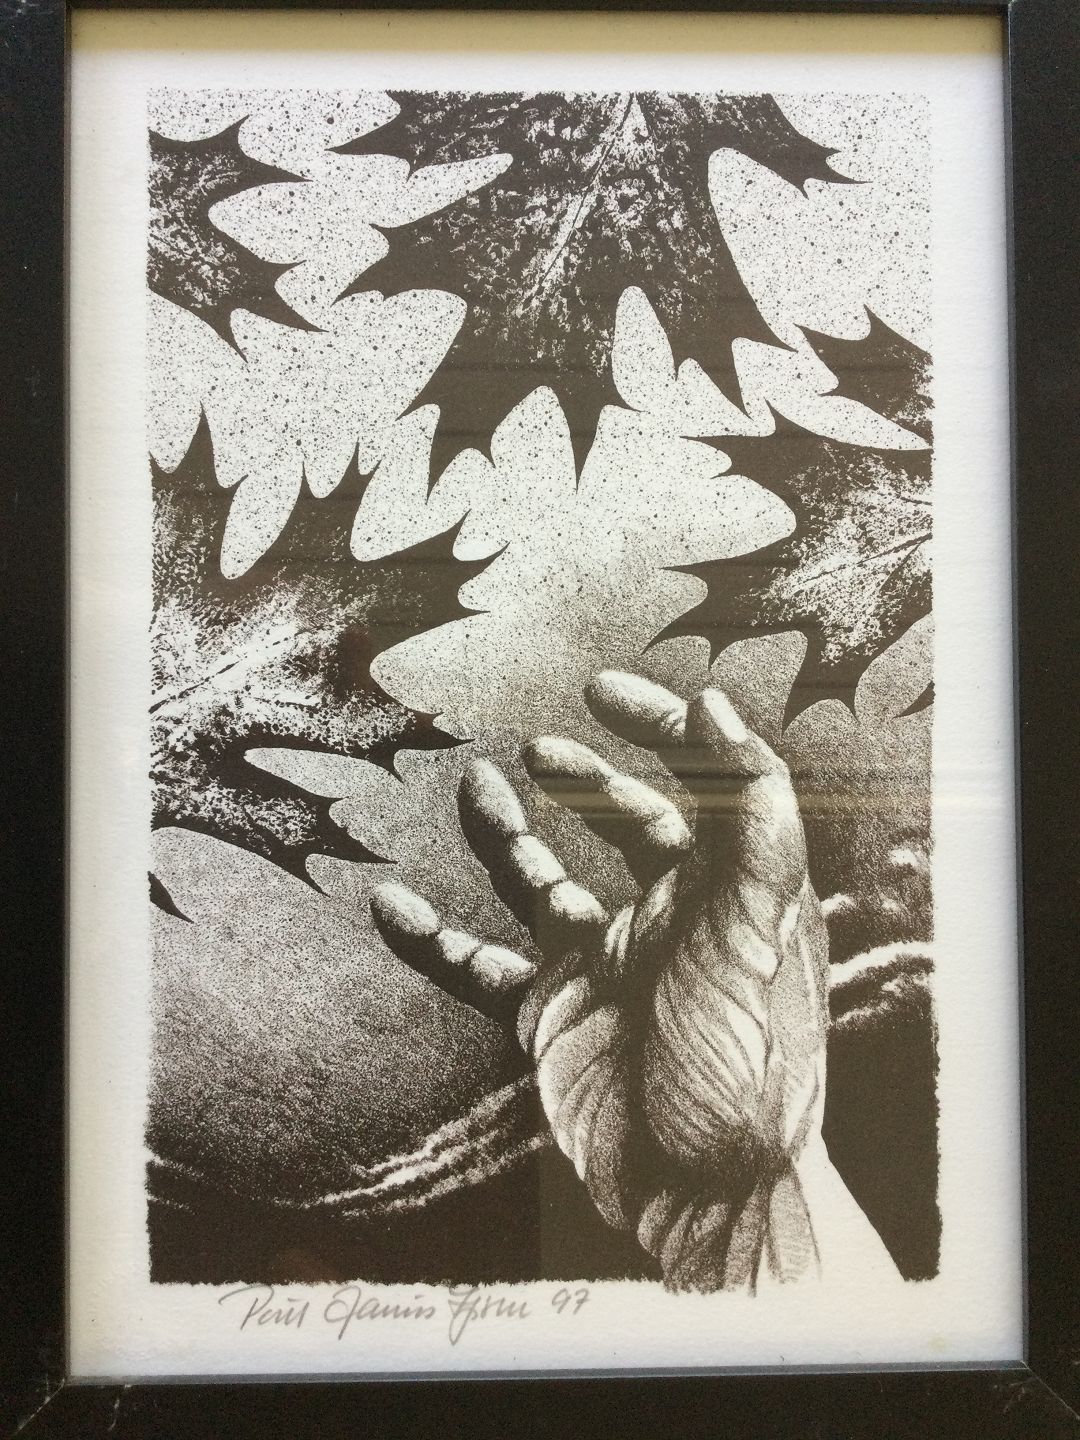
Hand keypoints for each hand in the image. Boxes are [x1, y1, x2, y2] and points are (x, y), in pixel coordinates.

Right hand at [373, 672, 837, 1290]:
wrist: (709, 1191)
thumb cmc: (747, 1056)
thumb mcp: (755, 922)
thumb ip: (748, 813)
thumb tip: (716, 703)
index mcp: (726, 888)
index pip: (710, 783)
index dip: (666, 728)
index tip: (607, 691)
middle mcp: (667, 918)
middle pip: (629, 825)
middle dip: (589, 779)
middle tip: (544, 746)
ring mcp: (604, 965)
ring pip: (544, 884)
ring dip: (509, 838)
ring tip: (473, 787)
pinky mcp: (553, 1014)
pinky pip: (481, 966)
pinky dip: (435, 939)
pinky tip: (390, 906)